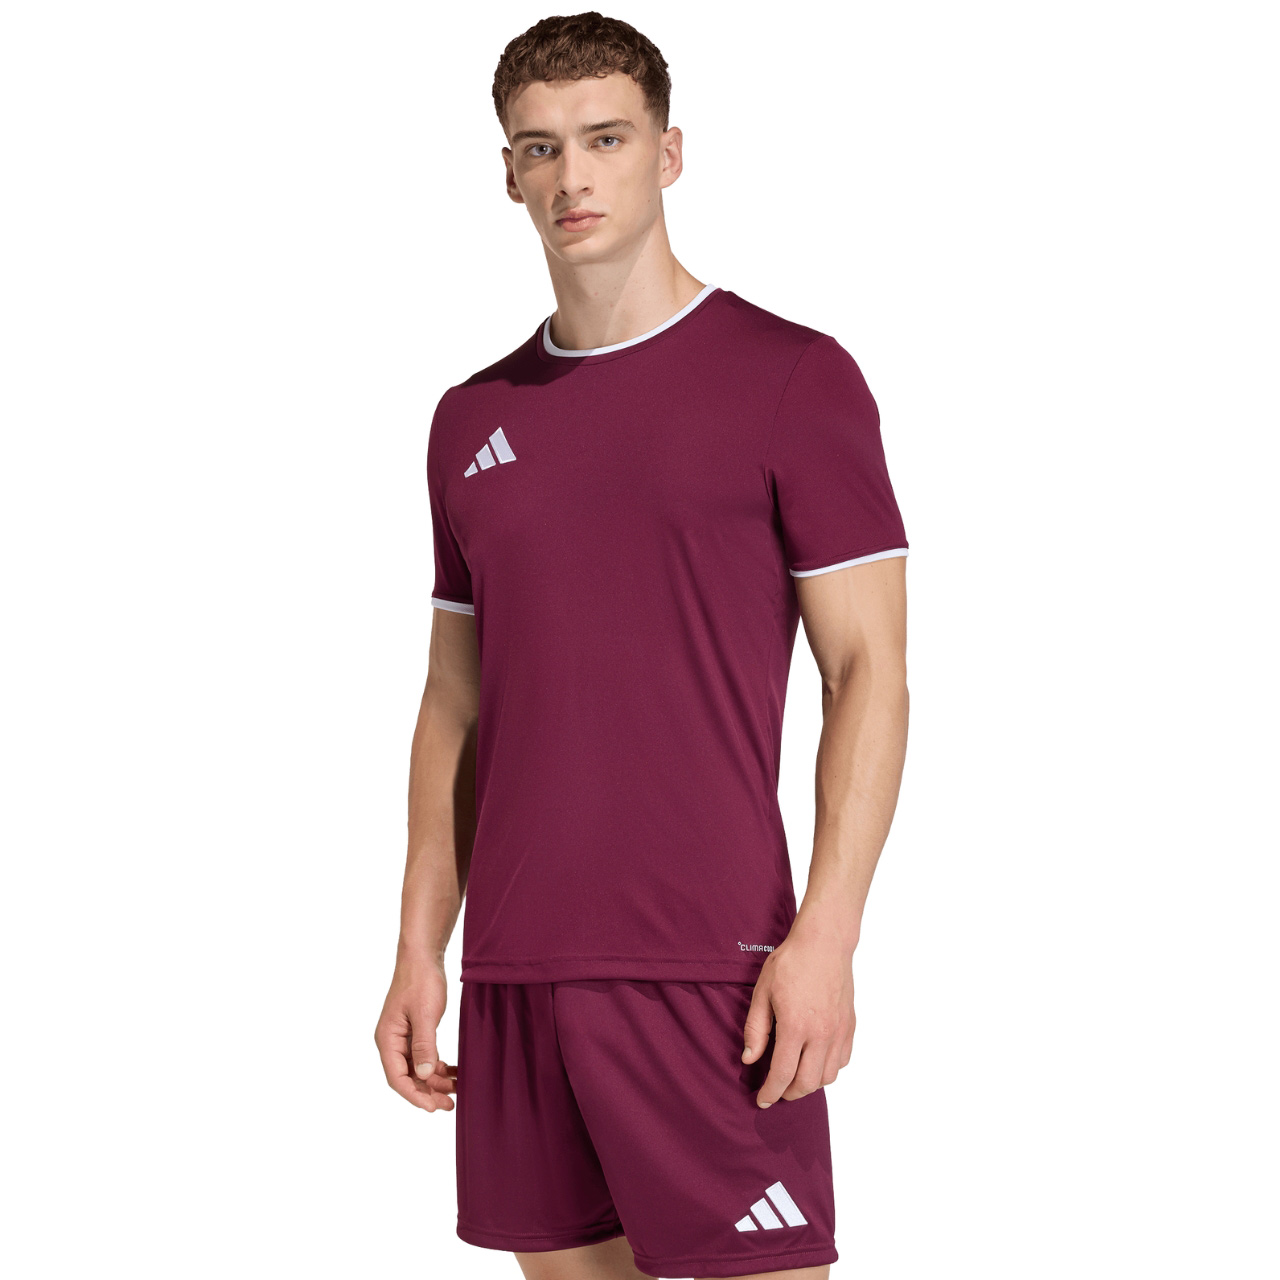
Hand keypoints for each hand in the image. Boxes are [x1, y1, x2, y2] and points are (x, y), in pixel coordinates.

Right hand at [374, 954, 456, 1111]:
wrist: (423, 957)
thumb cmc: (421, 981)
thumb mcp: (425, 1014)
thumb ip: (425, 1045)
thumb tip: (425, 1075)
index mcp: (387, 1039)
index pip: (397, 1078)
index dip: (415, 1095)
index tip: (433, 1108)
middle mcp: (392, 1042)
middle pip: (407, 1077)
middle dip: (428, 1092)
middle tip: (450, 1104)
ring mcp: (403, 1038)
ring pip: (418, 1069)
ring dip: (435, 1081)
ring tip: (456, 1090)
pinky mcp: (415, 1032)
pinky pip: (425, 1057)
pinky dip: (438, 1067)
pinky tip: (454, 1072)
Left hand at [741, 925, 854, 1106]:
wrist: (824, 943)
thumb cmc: (791, 963)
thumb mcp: (762, 992)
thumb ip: (755, 1029)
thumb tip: (749, 1058)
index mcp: (796, 1027)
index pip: (783, 1074)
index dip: (771, 1092)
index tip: (762, 1100)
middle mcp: (821, 1034)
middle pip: (807, 1083)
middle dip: (790, 1093)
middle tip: (777, 1091)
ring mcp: (839, 1031)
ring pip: (828, 1076)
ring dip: (810, 1084)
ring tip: (795, 1077)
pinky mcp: (849, 1025)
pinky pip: (843, 1060)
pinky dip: (829, 1068)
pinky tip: (816, 1061)